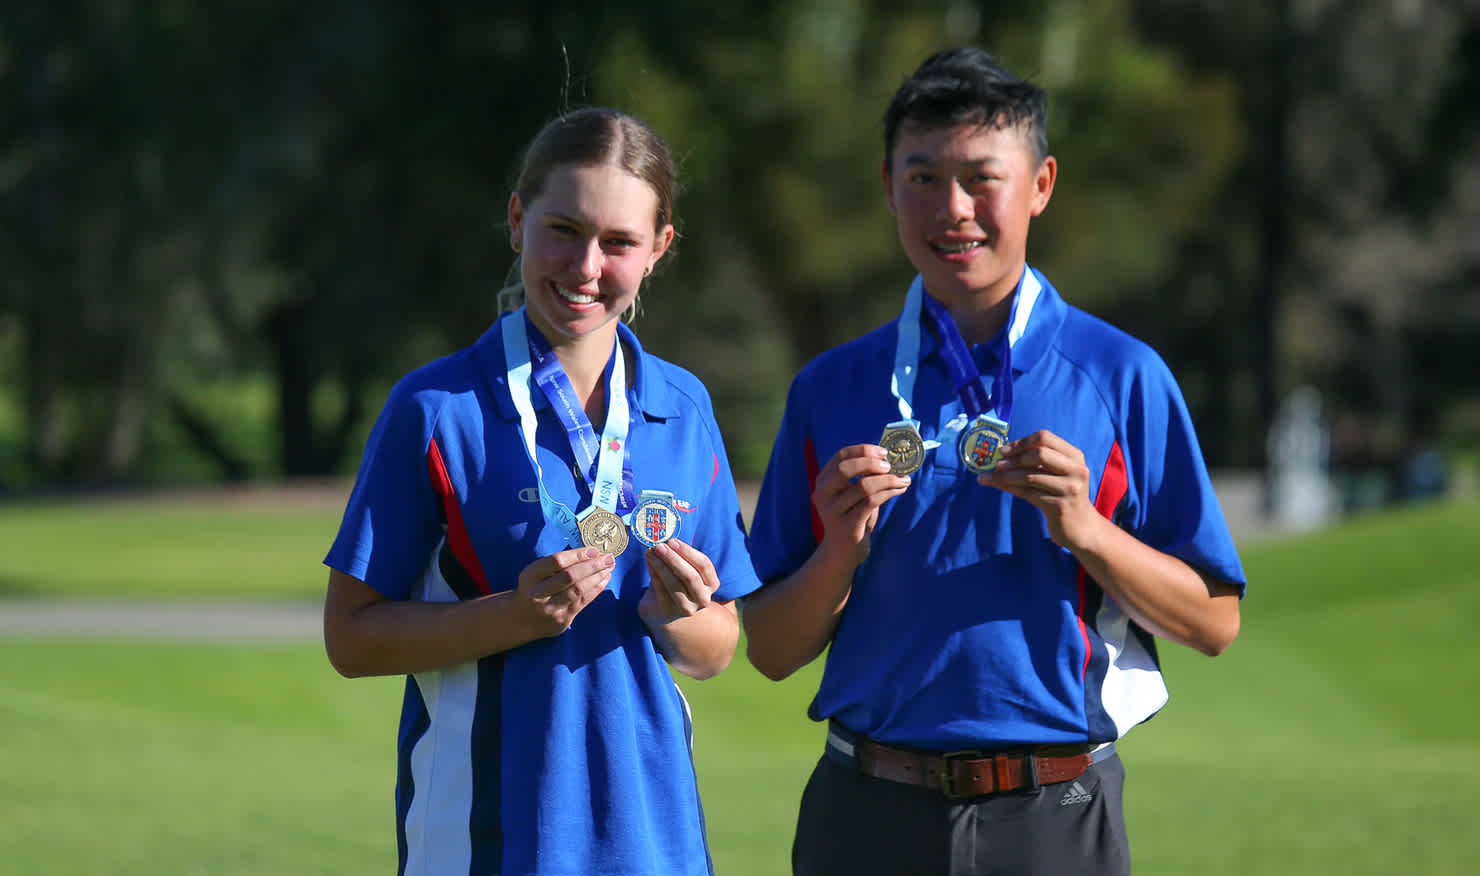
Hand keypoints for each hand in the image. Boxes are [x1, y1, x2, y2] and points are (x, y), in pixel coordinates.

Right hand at [515, 547, 614, 637]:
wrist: (521, 618)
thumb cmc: (534, 587)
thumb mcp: (536, 572)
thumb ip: (557, 564)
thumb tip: (590, 553)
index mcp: (530, 576)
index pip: (556, 562)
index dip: (578, 555)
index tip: (594, 550)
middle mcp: (538, 593)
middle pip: (570, 577)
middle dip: (593, 565)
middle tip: (608, 558)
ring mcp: (550, 609)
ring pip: (579, 590)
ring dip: (598, 577)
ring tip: (609, 567)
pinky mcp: (562, 620)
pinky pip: (583, 602)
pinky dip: (596, 589)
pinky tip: (604, 580)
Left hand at [640, 539, 719, 624]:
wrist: (662, 609)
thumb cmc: (676, 583)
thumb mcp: (682, 570)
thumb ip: (678, 556)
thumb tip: (664, 540)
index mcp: (712, 584)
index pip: (704, 565)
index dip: (688, 552)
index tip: (672, 541)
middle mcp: (703, 598)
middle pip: (691, 576)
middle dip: (674, 558)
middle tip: (659, 546)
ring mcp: (688, 607)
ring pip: (675, 584)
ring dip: (661, 565)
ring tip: (650, 552)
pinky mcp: (670, 611)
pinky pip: (661, 589)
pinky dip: (654, 574)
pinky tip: (649, 562)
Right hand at [812, 444, 911, 568]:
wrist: (842, 552)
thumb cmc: (851, 517)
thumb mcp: (850, 494)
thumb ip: (861, 477)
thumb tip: (888, 459)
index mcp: (823, 482)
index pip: (840, 457)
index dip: (863, 450)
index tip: (884, 452)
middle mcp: (823, 494)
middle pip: (845, 469)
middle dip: (871, 463)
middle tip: (890, 466)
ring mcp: (833, 511)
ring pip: (863, 486)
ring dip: (888, 480)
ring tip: (903, 480)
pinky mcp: (847, 526)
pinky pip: (871, 502)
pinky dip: (889, 492)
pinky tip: (899, 490)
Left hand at [976, 429, 1101, 550]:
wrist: (1080, 528)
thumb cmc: (1063, 496)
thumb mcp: (1056, 475)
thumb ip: (1038, 462)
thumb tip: (1002, 455)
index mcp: (1075, 456)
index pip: (1045, 438)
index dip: (1022, 442)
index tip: (1004, 450)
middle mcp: (1076, 470)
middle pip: (1039, 454)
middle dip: (1014, 458)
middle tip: (996, 463)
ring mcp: (1069, 489)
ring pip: (1029, 476)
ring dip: (1004, 475)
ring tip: (987, 476)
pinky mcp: (1059, 506)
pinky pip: (1027, 493)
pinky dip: (1008, 487)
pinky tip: (996, 485)